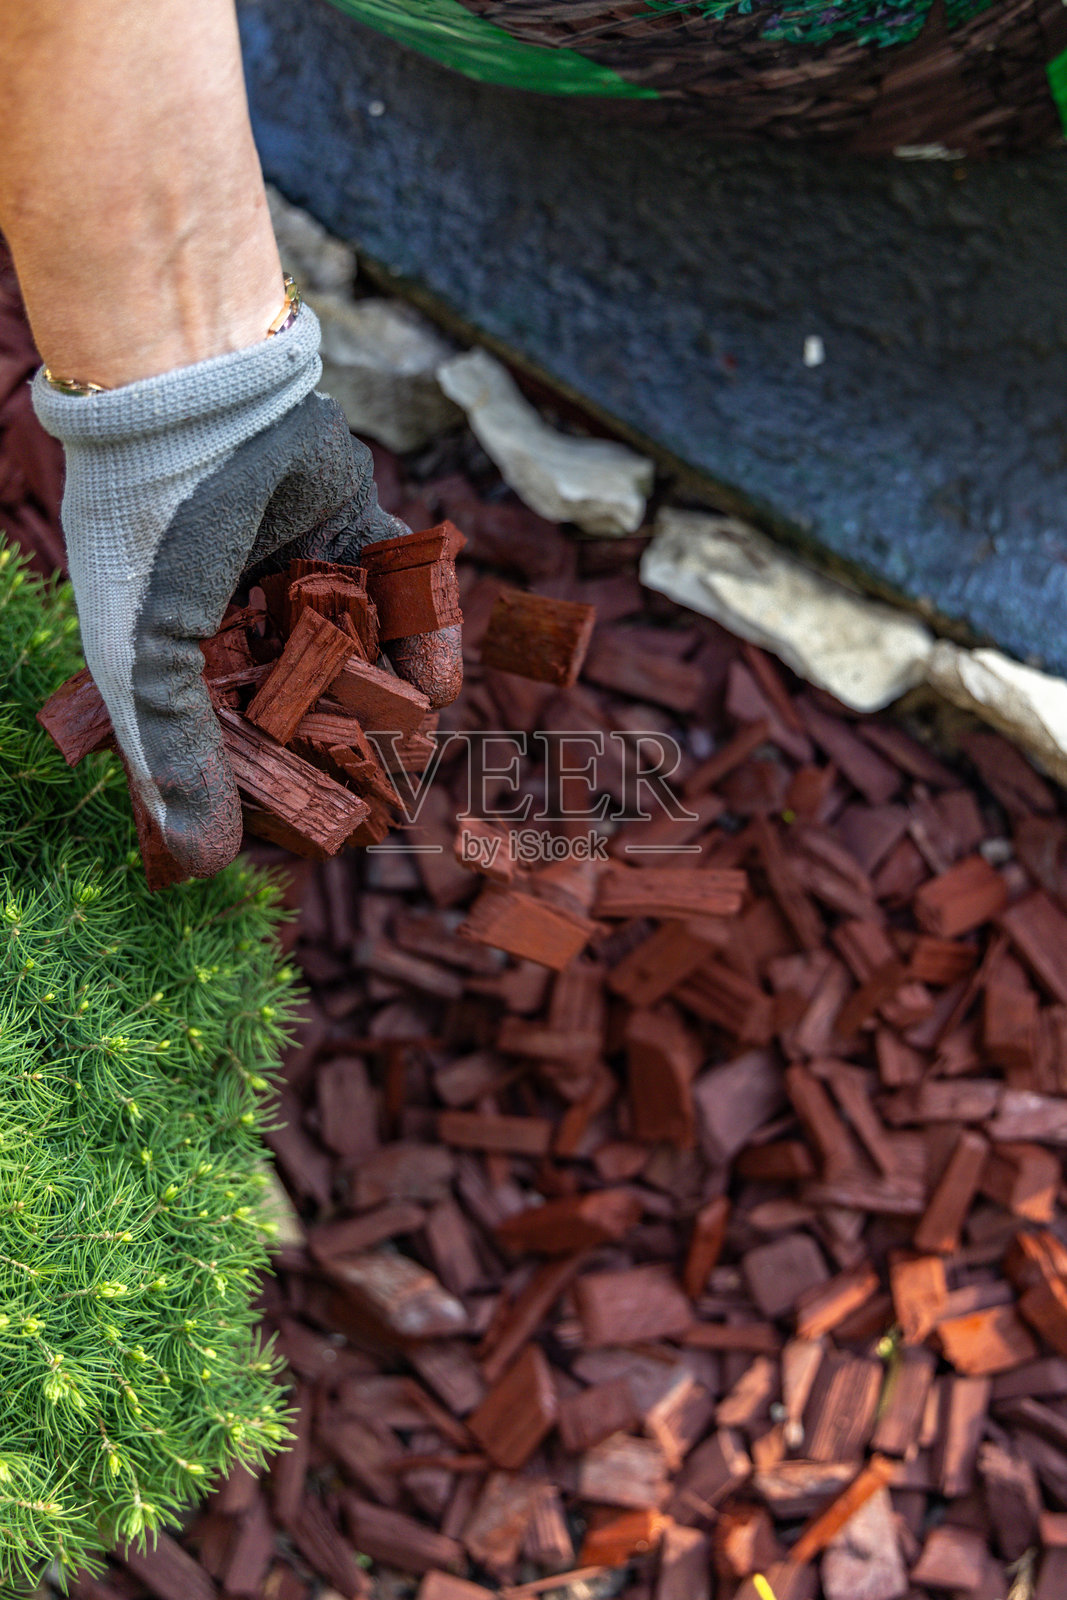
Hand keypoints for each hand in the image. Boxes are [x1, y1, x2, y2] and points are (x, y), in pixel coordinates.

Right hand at [33, 305, 461, 879]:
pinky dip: (429, 643)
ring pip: (372, 672)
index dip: (282, 804)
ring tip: (414, 743)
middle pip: (319, 726)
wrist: (201, 402)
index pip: (244, 761)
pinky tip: (436, 685)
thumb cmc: (156, 536)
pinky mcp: (363, 542)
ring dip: (399, 716)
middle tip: (384, 797)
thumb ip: (176, 753)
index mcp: (194, 669)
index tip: (318, 831)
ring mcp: (311, 588)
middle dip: (353, 765)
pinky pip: (411, 604)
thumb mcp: (148, 657)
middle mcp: (255, 634)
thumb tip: (201, 865)